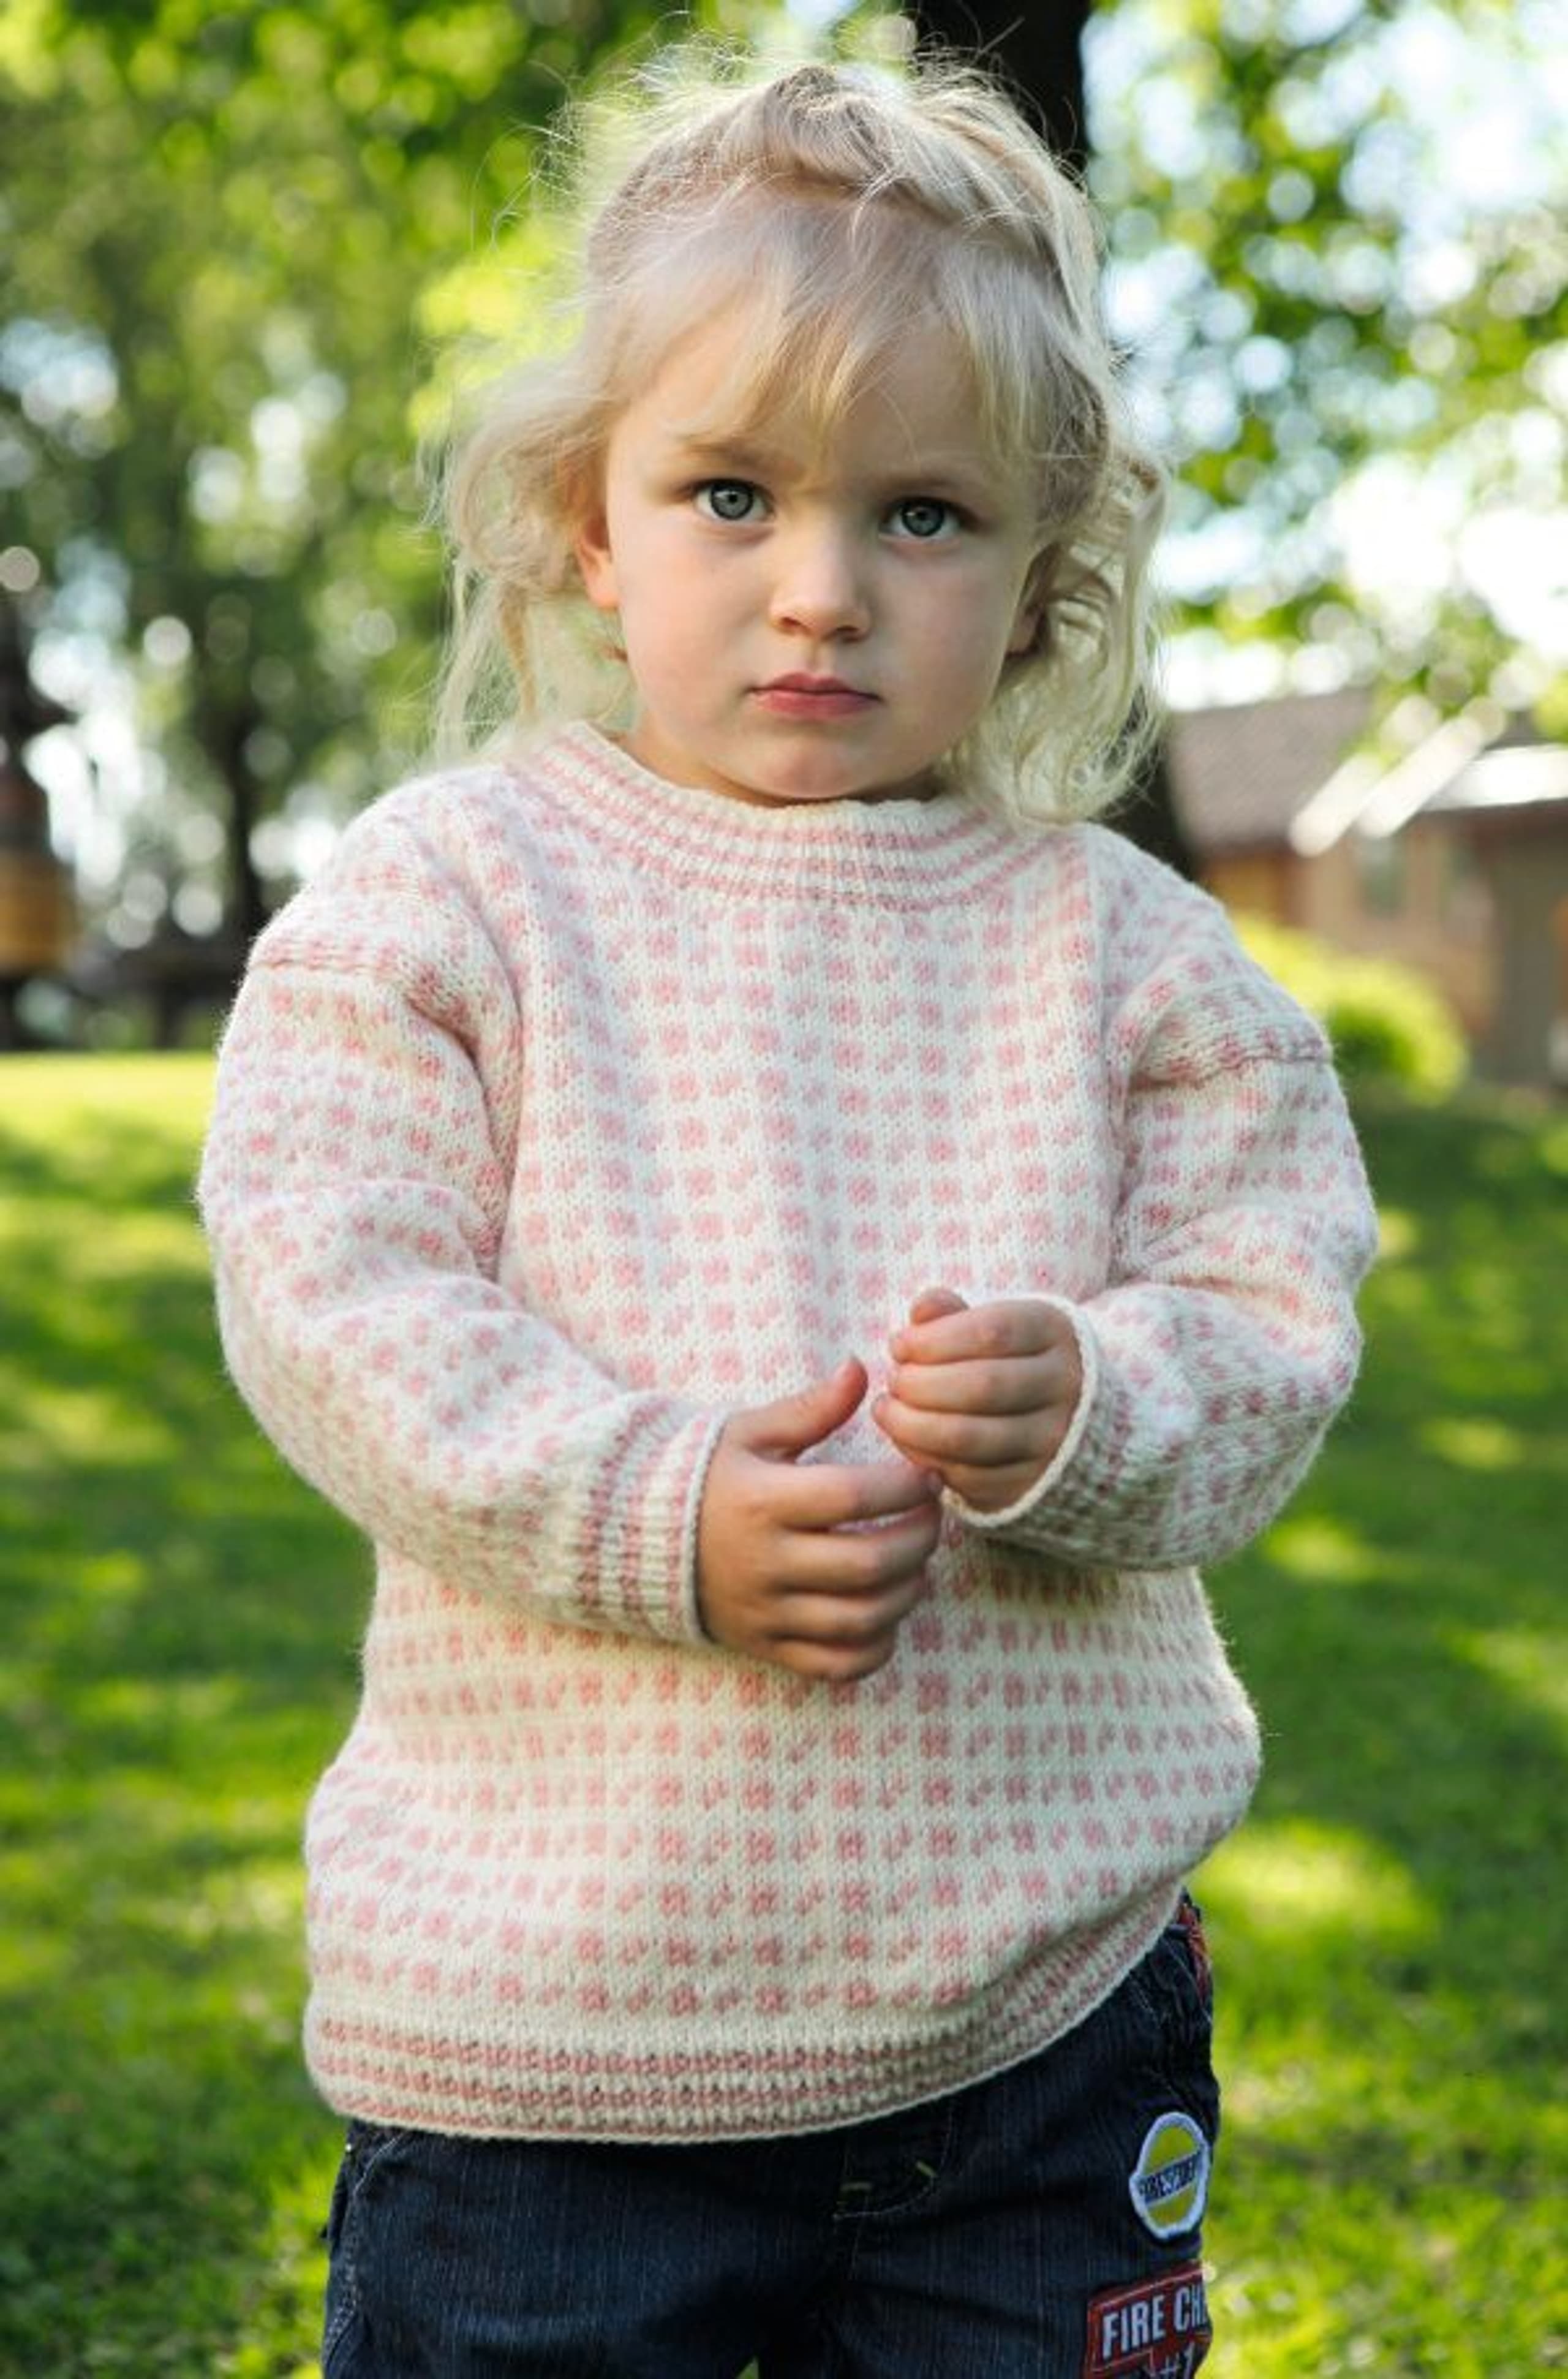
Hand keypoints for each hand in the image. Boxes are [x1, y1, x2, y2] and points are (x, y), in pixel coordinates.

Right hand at [696, 1358, 941, 1682]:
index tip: (927, 1476)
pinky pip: (836, 1665)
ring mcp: (766, 1611)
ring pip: (861, 1620)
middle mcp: (765, 1562)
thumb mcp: (748, 1432)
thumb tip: (860, 1368)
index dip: (905, 1487)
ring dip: (908, 1592)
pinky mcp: (766, 1646)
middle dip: (920, 1540)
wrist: (636, 1537)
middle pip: (869, 1564)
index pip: (853, 1498)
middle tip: (931, 1517)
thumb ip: (810, 1407)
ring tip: (916, 1563)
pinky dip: (876, 1647)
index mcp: (762, 1501)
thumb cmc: (705, 1476)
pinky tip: (886, 1614)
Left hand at [874, 1286, 1082, 1513]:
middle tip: (893, 1380)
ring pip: (969, 1437)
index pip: (992, 1331)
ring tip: (887, 1410)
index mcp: (1053, 1332)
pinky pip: (967, 1476)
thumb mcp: (991, 1324)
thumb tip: (920, 1309)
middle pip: (980, 1385)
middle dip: (919, 1383)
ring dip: (912, 1425)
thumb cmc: (1007, 1358)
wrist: (1063, 1414)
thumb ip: (952, 1313)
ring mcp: (1051, 1440)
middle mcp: (1063, 1386)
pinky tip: (907, 1440)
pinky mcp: (1030, 1482)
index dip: (933, 1339)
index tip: (899, 1345)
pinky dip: (925, 1459)